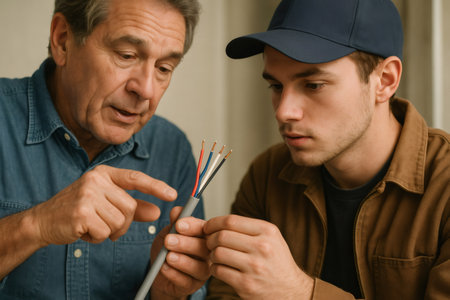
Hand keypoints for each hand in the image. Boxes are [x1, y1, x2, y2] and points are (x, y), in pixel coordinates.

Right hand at [30, 165, 176, 245]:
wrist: (43, 221)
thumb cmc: (78, 210)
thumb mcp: (106, 204)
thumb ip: (133, 207)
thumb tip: (157, 212)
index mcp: (104, 174)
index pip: (135, 178)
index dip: (156, 186)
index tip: (173, 194)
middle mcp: (96, 179)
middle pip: (129, 207)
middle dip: (122, 224)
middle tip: (105, 226)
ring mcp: (87, 194)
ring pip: (119, 222)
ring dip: (109, 232)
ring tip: (92, 226)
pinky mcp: (81, 212)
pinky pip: (105, 232)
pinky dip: (97, 238)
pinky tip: (83, 231)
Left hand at [150, 206, 209, 299]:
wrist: (158, 272)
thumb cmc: (167, 249)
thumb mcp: (168, 232)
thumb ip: (174, 222)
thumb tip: (176, 211)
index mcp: (204, 236)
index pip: (205, 229)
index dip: (192, 226)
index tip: (178, 224)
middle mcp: (207, 253)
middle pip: (204, 248)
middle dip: (186, 243)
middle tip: (168, 240)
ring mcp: (202, 271)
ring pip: (199, 267)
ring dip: (182, 261)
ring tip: (168, 256)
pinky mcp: (193, 285)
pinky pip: (187, 282)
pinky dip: (174, 274)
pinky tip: (165, 268)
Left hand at [204, 215, 313, 299]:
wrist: (290, 290)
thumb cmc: (277, 262)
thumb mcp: (271, 238)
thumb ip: (248, 228)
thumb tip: (218, 223)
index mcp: (267, 231)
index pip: (231, 221)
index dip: (214, 223)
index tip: (208, 227)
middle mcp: (262, 247)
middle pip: (222, 236)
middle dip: (210, 238)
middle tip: (209, 242)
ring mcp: (254, 267)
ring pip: (218, 253)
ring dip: (212, 254)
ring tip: (216, 256)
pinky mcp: (246, 284)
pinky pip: (219, 271)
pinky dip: (214, 269)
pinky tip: (220, 268)